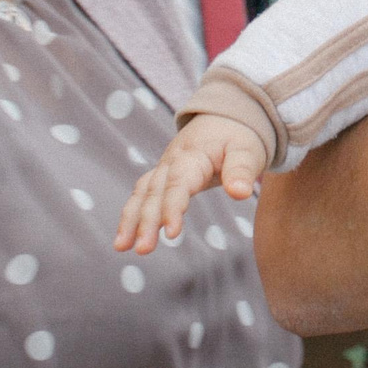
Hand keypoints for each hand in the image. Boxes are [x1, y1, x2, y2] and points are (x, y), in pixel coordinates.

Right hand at [116, 115, 265, 254]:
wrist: (224, 118)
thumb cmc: (238, 137)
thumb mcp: (247, 150)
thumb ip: (242, 171)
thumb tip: (240, 194)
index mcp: (192, 156)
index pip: (178, 184)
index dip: (173, 208)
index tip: (172, 234)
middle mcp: (171, 162)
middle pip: (154, 193)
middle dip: (146, 222)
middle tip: (143, 249)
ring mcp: (163, 169)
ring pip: (142, 194)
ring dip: (130, 220)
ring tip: (121, 247)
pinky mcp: (161, 176)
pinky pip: (141, 195)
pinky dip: (131, 214)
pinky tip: (125, 239)